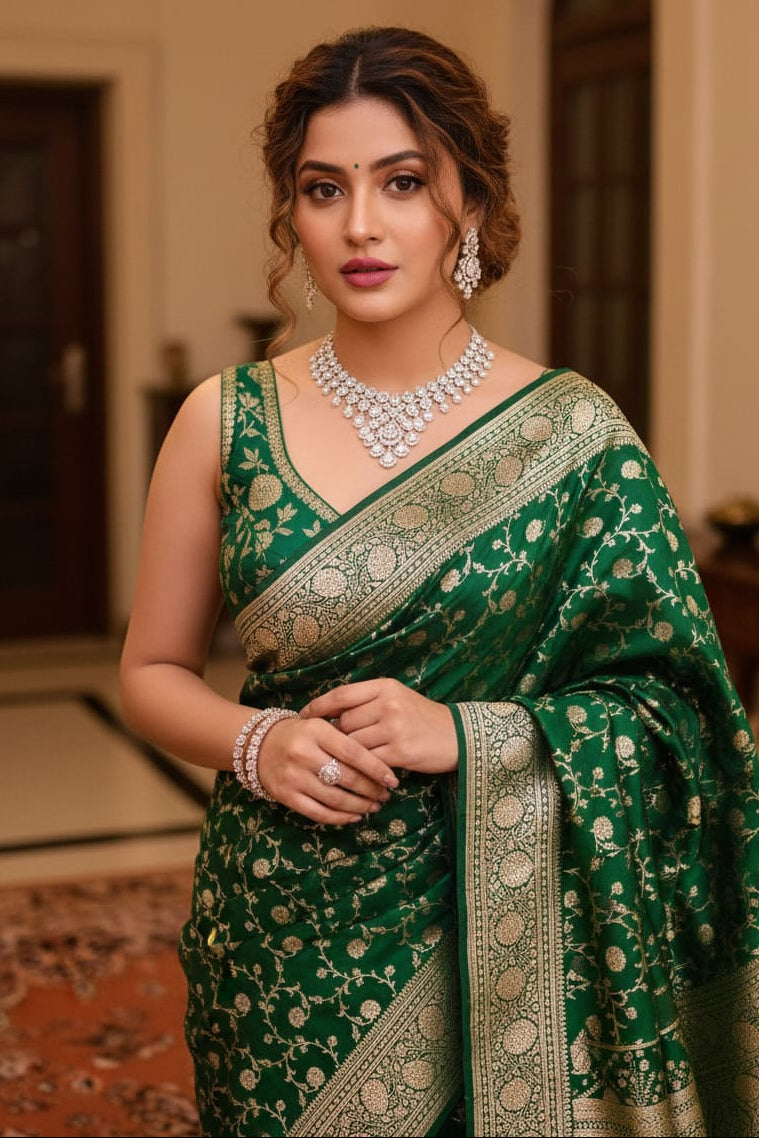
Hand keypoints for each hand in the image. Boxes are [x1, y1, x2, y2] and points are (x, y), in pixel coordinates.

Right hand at [257, 715, 398, 825]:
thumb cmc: (301, 734)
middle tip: (385, 794)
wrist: (261, 745)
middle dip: (371, 789)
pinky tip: (354, 816)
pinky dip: (340, 818)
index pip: (353, 752)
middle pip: (346, 777)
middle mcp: (304, 753)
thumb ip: (346, 738)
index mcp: (316, 731)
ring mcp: (293, 777)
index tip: (392, 779)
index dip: (376, 768)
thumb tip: (382, 761)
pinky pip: (318, 813)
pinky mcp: (286, 796)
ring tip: (374, 806)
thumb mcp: (320, 724)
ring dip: (359, 806)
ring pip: (335, 798)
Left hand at [301, 679, 457, 774]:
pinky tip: (362, 772)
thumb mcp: (397, 698)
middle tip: (331, 748)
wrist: (457, 736)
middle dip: (336, 737)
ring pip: (352, 744)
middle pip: (344, 723)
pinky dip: (362, 768)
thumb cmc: (422, 717)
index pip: (341, 694)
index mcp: (384, 686)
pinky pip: (368, 761)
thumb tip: (329, 716)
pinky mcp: (400, 751)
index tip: (303, 716)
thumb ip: (366, 702)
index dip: (318, 706)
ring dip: (347, 756)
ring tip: (346, 762)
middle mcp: (388, 703)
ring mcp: (394, 727)